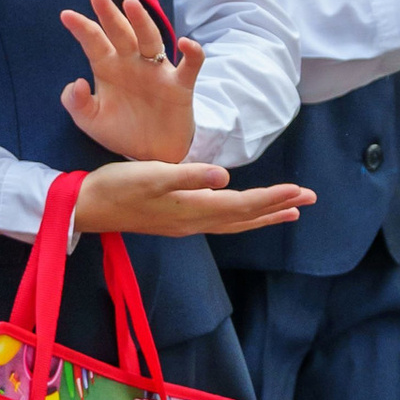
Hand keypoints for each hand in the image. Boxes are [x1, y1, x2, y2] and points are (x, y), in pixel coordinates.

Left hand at [60, 0, 200, 163]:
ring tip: (131, 4)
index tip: (66, 15)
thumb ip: (76, 103)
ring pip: (151, 40)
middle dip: (110, 14)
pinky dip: (192, 53)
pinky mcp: (180, 84)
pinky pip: (189, 65)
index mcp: (108, 69)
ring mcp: (157, 71)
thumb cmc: (121, 131)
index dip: (82, 29)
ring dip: (142, 22)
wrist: (152, 154)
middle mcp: (132, 63)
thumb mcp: (91, 122)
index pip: (94, 43)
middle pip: (121, 33)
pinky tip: (185, 44)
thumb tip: (76, 81)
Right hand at [73, 160, 315, 241]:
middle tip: (312, 198)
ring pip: (236, 222)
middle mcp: (195, 221)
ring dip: (266, 215)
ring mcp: (187, 224)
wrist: (87, 207)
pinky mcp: (178, 221)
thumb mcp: (152, 175)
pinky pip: (222, 222)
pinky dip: (243, 217)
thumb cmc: (117, 186)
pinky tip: (247, 213)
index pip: (243, 205)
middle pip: (246, 216)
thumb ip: (189, 175)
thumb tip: (224, 177)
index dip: (273, 198)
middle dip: (279, 206)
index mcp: (193, 208)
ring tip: (293, 210)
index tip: (301, 190)